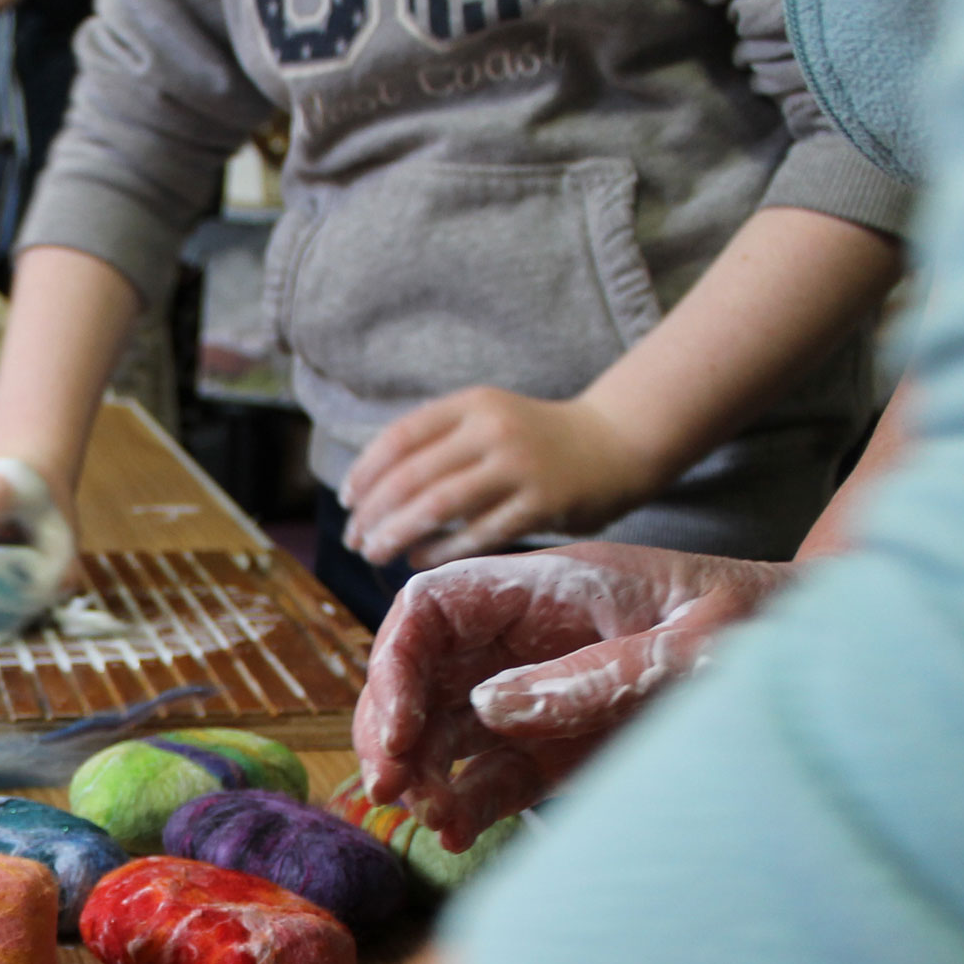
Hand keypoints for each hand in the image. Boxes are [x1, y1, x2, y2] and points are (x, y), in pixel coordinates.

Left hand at [342, 388, 668, 567]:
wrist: (616, 444)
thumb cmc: (536, 441)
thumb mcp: (486, 421)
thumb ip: (438, 444)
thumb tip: (371, 491)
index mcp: (471, 405)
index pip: (400, 437)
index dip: (365, 472)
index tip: (347, 501)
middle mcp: (492, 429)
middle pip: (412, 475)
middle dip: (373, 512)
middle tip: (354, 539)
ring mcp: (519, 465)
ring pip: (438, 505)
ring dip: (397, 533)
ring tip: (375, 553)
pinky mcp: (542, 503)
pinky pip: (479, 533)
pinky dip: (441, 549)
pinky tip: (418, 559)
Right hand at [354, 544, 793, 846]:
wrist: (822, 661)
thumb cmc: (764, 627)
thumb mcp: (694, 645)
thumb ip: (596, 675)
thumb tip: (491, 708)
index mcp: (545, 589)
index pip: (433, 606)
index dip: (396, 660)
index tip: (401, 727)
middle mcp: (524, 640)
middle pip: (418, 670)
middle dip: (390, 724)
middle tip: (388, 785)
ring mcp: (537, 696)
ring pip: (441, 728)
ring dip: (419, 772)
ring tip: (427, 816)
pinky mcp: (556, 751)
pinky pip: (488, 776)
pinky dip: (463, 805)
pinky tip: (456, 832)